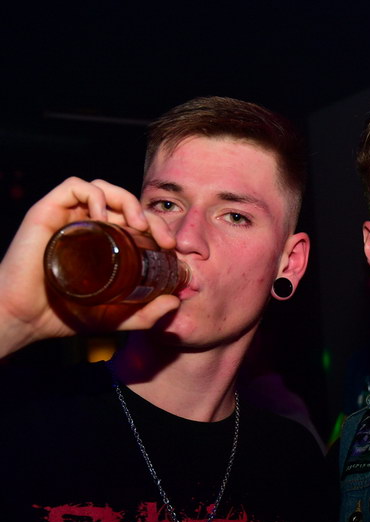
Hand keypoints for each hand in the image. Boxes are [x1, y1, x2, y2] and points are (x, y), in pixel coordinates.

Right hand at [0, 177, 179, 357]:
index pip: (135, 220)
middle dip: (151, 215)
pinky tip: (105, 216)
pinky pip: (72, 186)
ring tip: (140, 225)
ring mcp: (68, 217)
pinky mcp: (47, 212)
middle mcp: (87, 224)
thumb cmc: (67, 316)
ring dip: (128, 200)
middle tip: (164, 239)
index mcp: (104, 241)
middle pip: (125, 203)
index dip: (158, 226)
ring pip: (103, 189)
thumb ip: (146, 315)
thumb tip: (176, 302)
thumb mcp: (117, 318)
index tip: (171, 247)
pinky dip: (94, 194)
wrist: (26, 320)